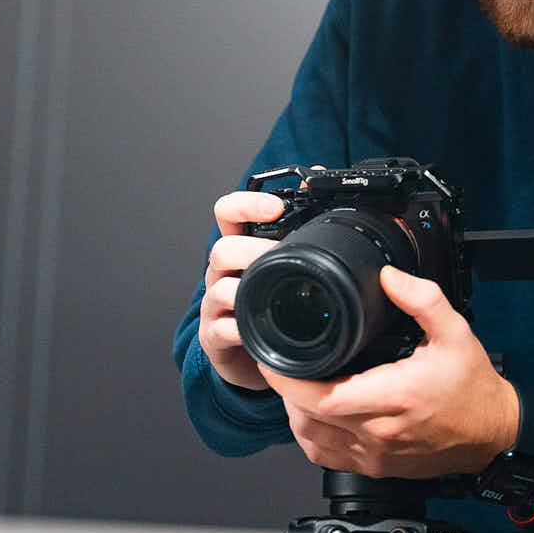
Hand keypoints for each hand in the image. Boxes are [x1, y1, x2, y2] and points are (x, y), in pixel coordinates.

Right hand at [196, 189, 288, 390]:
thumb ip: (300, 225)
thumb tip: (319, 176)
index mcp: (240, 247)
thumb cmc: (272, 304)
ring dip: (248, 290)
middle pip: (222, 249)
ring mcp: (215, 305)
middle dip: (254, 252)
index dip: (246, 204)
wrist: (251, 356)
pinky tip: (261, 330)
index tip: (276, 208)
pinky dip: (242, 330)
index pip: (228, 213)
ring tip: (275, 295)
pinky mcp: (214, 336)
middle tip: (285, 258)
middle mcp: (222, 273)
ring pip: (219, 288)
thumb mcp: (283, 263)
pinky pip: (222, 329)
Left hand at [260, 266, 519, 477]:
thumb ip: (421, 299)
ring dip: (295, 412)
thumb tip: (388, 277)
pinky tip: (314, 413)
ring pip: (311, 440)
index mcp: (394, 396)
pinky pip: (327, 456)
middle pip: (307, 417)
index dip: (287, 379)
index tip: (274, 357)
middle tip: (281, 360)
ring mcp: (376, 454)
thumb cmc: (474, 388)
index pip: (322, 396)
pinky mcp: (377, 466)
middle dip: (285, 389)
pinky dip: (311, 435)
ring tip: (297, 383)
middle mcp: (379, 431)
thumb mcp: (455, 332)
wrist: (495, 433)